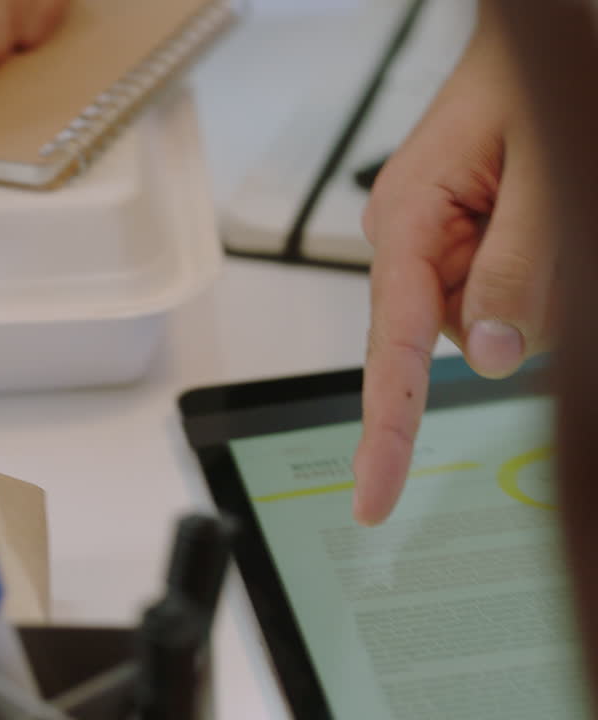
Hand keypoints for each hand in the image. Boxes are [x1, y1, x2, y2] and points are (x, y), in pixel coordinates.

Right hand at [352, 2, 553, 525]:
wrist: (542, 28)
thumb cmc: (535, 72)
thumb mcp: (546, 169)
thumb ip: (519, 267)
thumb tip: (493, 358)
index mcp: (405, 220)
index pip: (388, 346)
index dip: (385, 429)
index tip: (374, 498)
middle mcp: (406, 235)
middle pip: (448, 336)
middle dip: (515, 313)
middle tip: (557, 230)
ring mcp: (431, 238)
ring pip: (485, 317)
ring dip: (536, 286)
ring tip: (554, 208)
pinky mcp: (459, 237)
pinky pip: (497, 290)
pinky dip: (534, 272)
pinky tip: (541, 218)